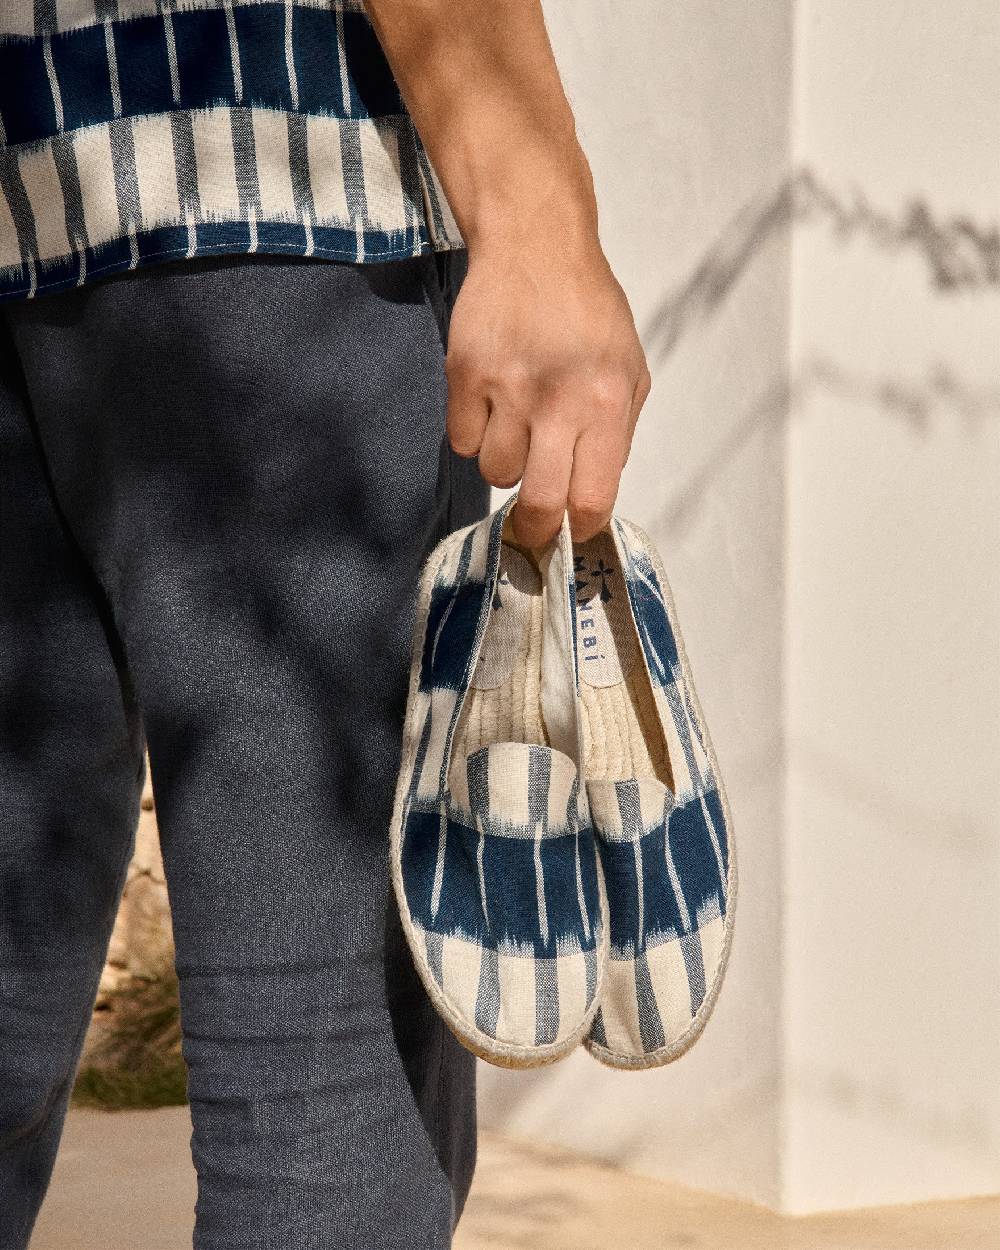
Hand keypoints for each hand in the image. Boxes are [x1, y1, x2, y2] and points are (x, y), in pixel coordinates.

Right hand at [444, 236, 650, 548]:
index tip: (572, 532)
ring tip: (517, 429)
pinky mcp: (464, 375)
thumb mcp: (630, 369)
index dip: (580, 528)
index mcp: (606, 404)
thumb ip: (618, 433)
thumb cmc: (588, 310)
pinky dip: (475, 433)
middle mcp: (556, 402)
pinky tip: (491, 402)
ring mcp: (506, 389)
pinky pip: (463, 441)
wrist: (535, 244)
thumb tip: (594, 490)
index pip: (592, 499)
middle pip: (539, 504)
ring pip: (496, 474)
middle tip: (533, 526)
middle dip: (536, 529)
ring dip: (506, 465)